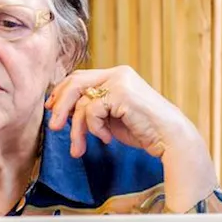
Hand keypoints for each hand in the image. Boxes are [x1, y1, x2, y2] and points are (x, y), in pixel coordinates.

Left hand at [45, 65, 216, 210]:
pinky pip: (92, 111)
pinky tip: (108, 139)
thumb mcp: (111, 117)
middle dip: (60, 106)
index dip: (61, 92)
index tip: (51, 109)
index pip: (80, 77)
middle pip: (75, 82)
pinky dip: (95, 129)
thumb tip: (62, 109)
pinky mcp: (121, 93)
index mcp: (116, 75)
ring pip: (81, 101)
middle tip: (53, 128)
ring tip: (78, 148)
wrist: (169, 139)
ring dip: (76, 129)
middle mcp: (118, 73)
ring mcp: (120, 81)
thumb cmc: (143, 130)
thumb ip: (92, 108)